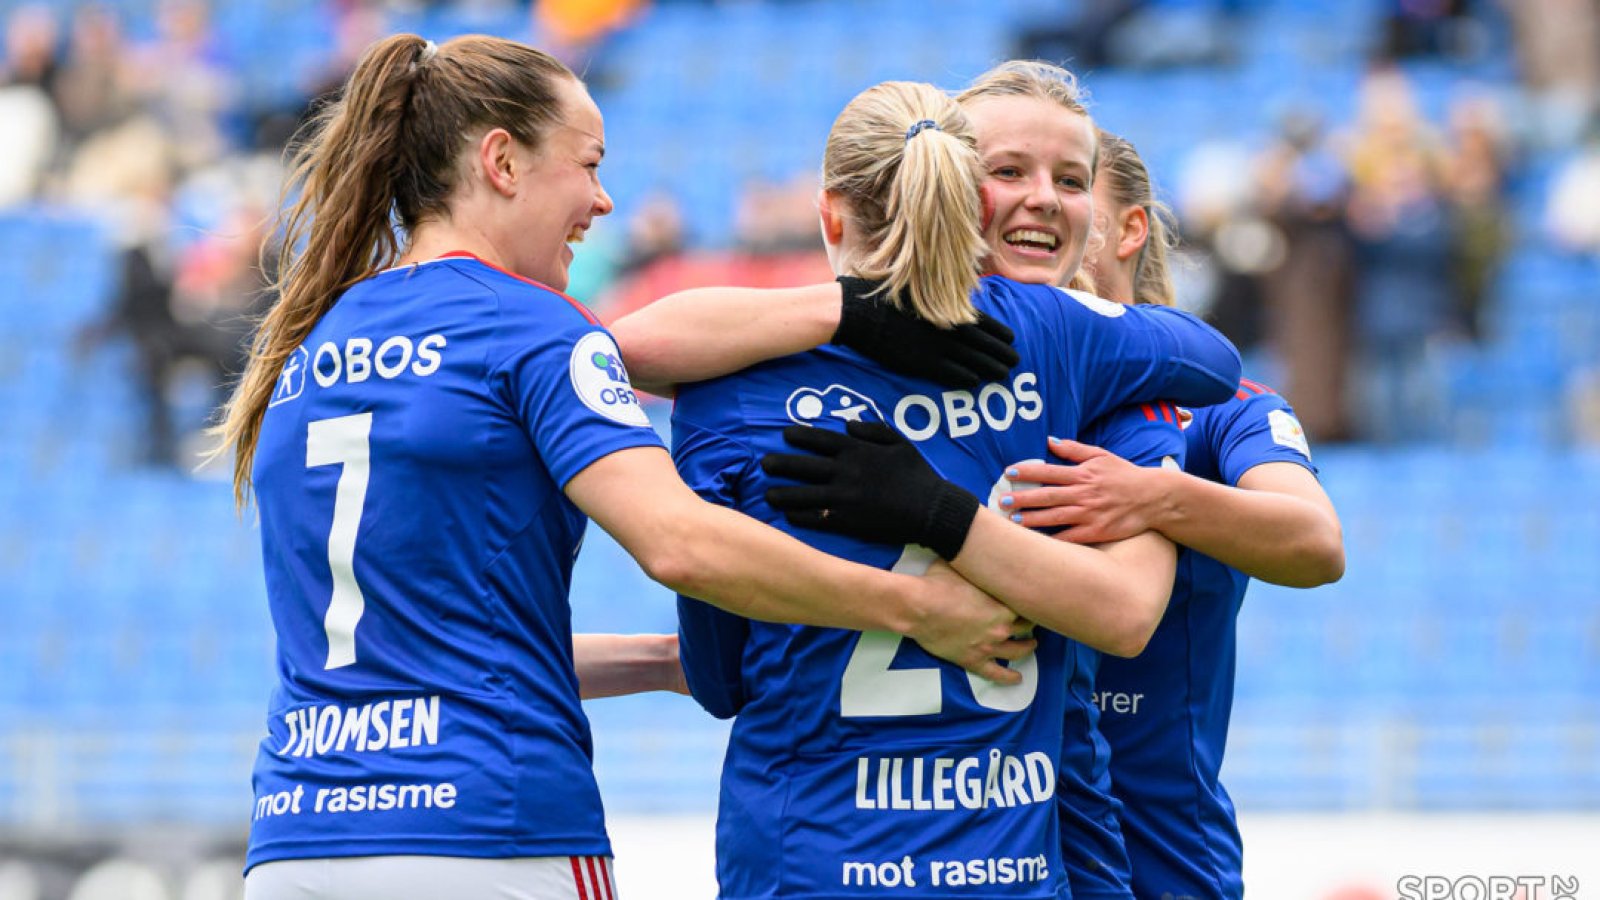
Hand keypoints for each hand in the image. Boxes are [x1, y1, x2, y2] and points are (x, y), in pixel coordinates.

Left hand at [763, 421, 979, 559]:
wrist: (931, 510)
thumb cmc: (917, 474)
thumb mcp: (900, 442)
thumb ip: (872, 430)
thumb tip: (847, 426)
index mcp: (857, 450)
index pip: (819, 439)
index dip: (798, 436)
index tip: (784, 435)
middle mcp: (845, 472)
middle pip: (802, 466)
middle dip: (780, 464)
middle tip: (765, 463)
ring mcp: (843, 498)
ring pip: (802, 494)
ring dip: (782, 494)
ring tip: (768, 494)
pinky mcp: (846, 521)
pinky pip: (815, 518)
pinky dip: (799, 516)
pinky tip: (788, 515)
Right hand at [833, 277, 1018, 387]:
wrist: (859, 312)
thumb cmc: (884, 296)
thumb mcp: (916, 288)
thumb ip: (938, 295)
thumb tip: (953, 295)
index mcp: (946, 308)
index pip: (983, 322)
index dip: (999, 332)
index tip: (1012, 338)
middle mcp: (945, 328)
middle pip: (983, 344)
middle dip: (1002, 353)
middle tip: (1017, 361)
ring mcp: (934, 347)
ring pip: (971, 361)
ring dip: (990, 368)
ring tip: (1004, 374)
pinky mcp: (920, 363)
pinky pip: (949, 373)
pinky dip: (964, 377)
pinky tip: (975, 382)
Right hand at [911, 560, 1035, 684]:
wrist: (918, 608)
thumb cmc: (937, 583)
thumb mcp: (959, 564)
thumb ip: (974, 562)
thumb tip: (973, 546)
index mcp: (1002, 604)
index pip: (1026, 605)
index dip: (1029, 602)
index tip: (1030, 599)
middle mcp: (1001, 627)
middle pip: (1026, 627)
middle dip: (1030, 624)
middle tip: (1031, 621)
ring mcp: (988, 646)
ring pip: (1017, 651)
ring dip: (1027, 648)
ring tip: (1031, 645)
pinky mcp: (973, 660)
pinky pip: (996, 674)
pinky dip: (1009, 678)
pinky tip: (1017, 679)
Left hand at [1000, 438, 1167, 543]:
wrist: (1153, 498)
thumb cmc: (1124, 475)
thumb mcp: (1101, 456)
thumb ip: (1074, 449)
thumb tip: (1049, 441)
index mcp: (1083, 474)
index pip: (1049, 471)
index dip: (1028, 471)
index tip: (1009, 472)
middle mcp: (1084, 494)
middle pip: (1048, 496)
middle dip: (1023, 498)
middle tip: (1003, 500)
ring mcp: (1090, 514)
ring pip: (1055, 518)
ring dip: (1032, 519)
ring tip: (1012, 520)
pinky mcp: (1097, 532)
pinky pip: (1070, 538)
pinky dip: (1053, 541)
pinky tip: (1036, 543)